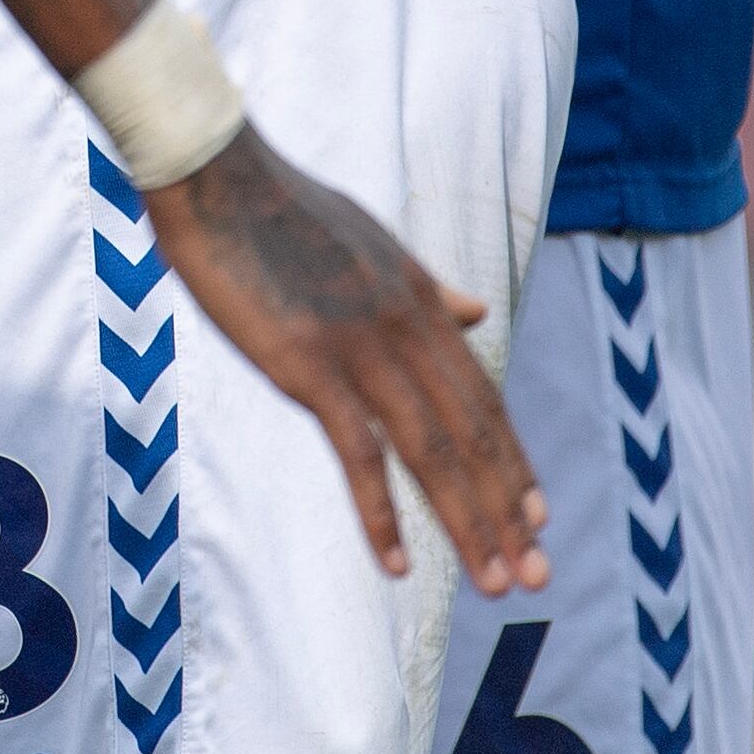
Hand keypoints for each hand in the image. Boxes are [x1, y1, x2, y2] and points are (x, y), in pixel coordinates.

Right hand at [142, 127, 545, 594]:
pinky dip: (381, 513)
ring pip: (434, 452)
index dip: (512, 461)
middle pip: (472, 435)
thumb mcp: (371, 241)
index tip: (537, 516)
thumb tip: (478, 312)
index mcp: (419, 299)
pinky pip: (359, 453)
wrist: (214, 170)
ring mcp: (361, 347)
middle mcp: (406, 327)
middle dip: (508, 511)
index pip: (482, 396)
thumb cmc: (278, 201)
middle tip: (539, 575)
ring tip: (496, 584)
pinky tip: (396, 564)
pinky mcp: (309, 365)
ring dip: (469, 525)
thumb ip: (427, 286)